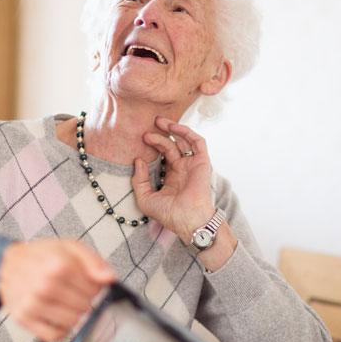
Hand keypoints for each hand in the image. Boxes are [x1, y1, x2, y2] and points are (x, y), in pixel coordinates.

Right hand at [0, 239, 116, 341]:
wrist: (7, 265)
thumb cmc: (41, 256)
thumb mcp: (69, 247)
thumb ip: (93, 261)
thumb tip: (110, 278)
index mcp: (59, 265)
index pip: (95, 289)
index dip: (96, 287)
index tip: (88, 283)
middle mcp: (45, 285)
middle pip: (86, 306)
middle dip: (86, 300)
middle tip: (76, 292)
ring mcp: (33, 304)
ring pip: (73, 322)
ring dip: (75, 315)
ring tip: (67, 303)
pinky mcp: (25, 318)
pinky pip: (55, 336)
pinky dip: (62, 330)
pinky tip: (59, 317)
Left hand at [132, 117, 215, 241]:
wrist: (188, 220)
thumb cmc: (169, 214)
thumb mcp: (145, 198)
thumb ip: (139, 180)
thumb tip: (137, 160)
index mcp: (172, 177)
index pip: (162, 155)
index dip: (152, 145)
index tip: (140, 141)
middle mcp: (183, 169)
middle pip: (171, 145)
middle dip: (159, 135)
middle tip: (146, 130)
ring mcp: (193, 165)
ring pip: (184, 140)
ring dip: (173, 129)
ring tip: (158, 121)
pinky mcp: (202, 162)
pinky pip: (197, 142)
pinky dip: (187, 132)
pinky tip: (173, 128)